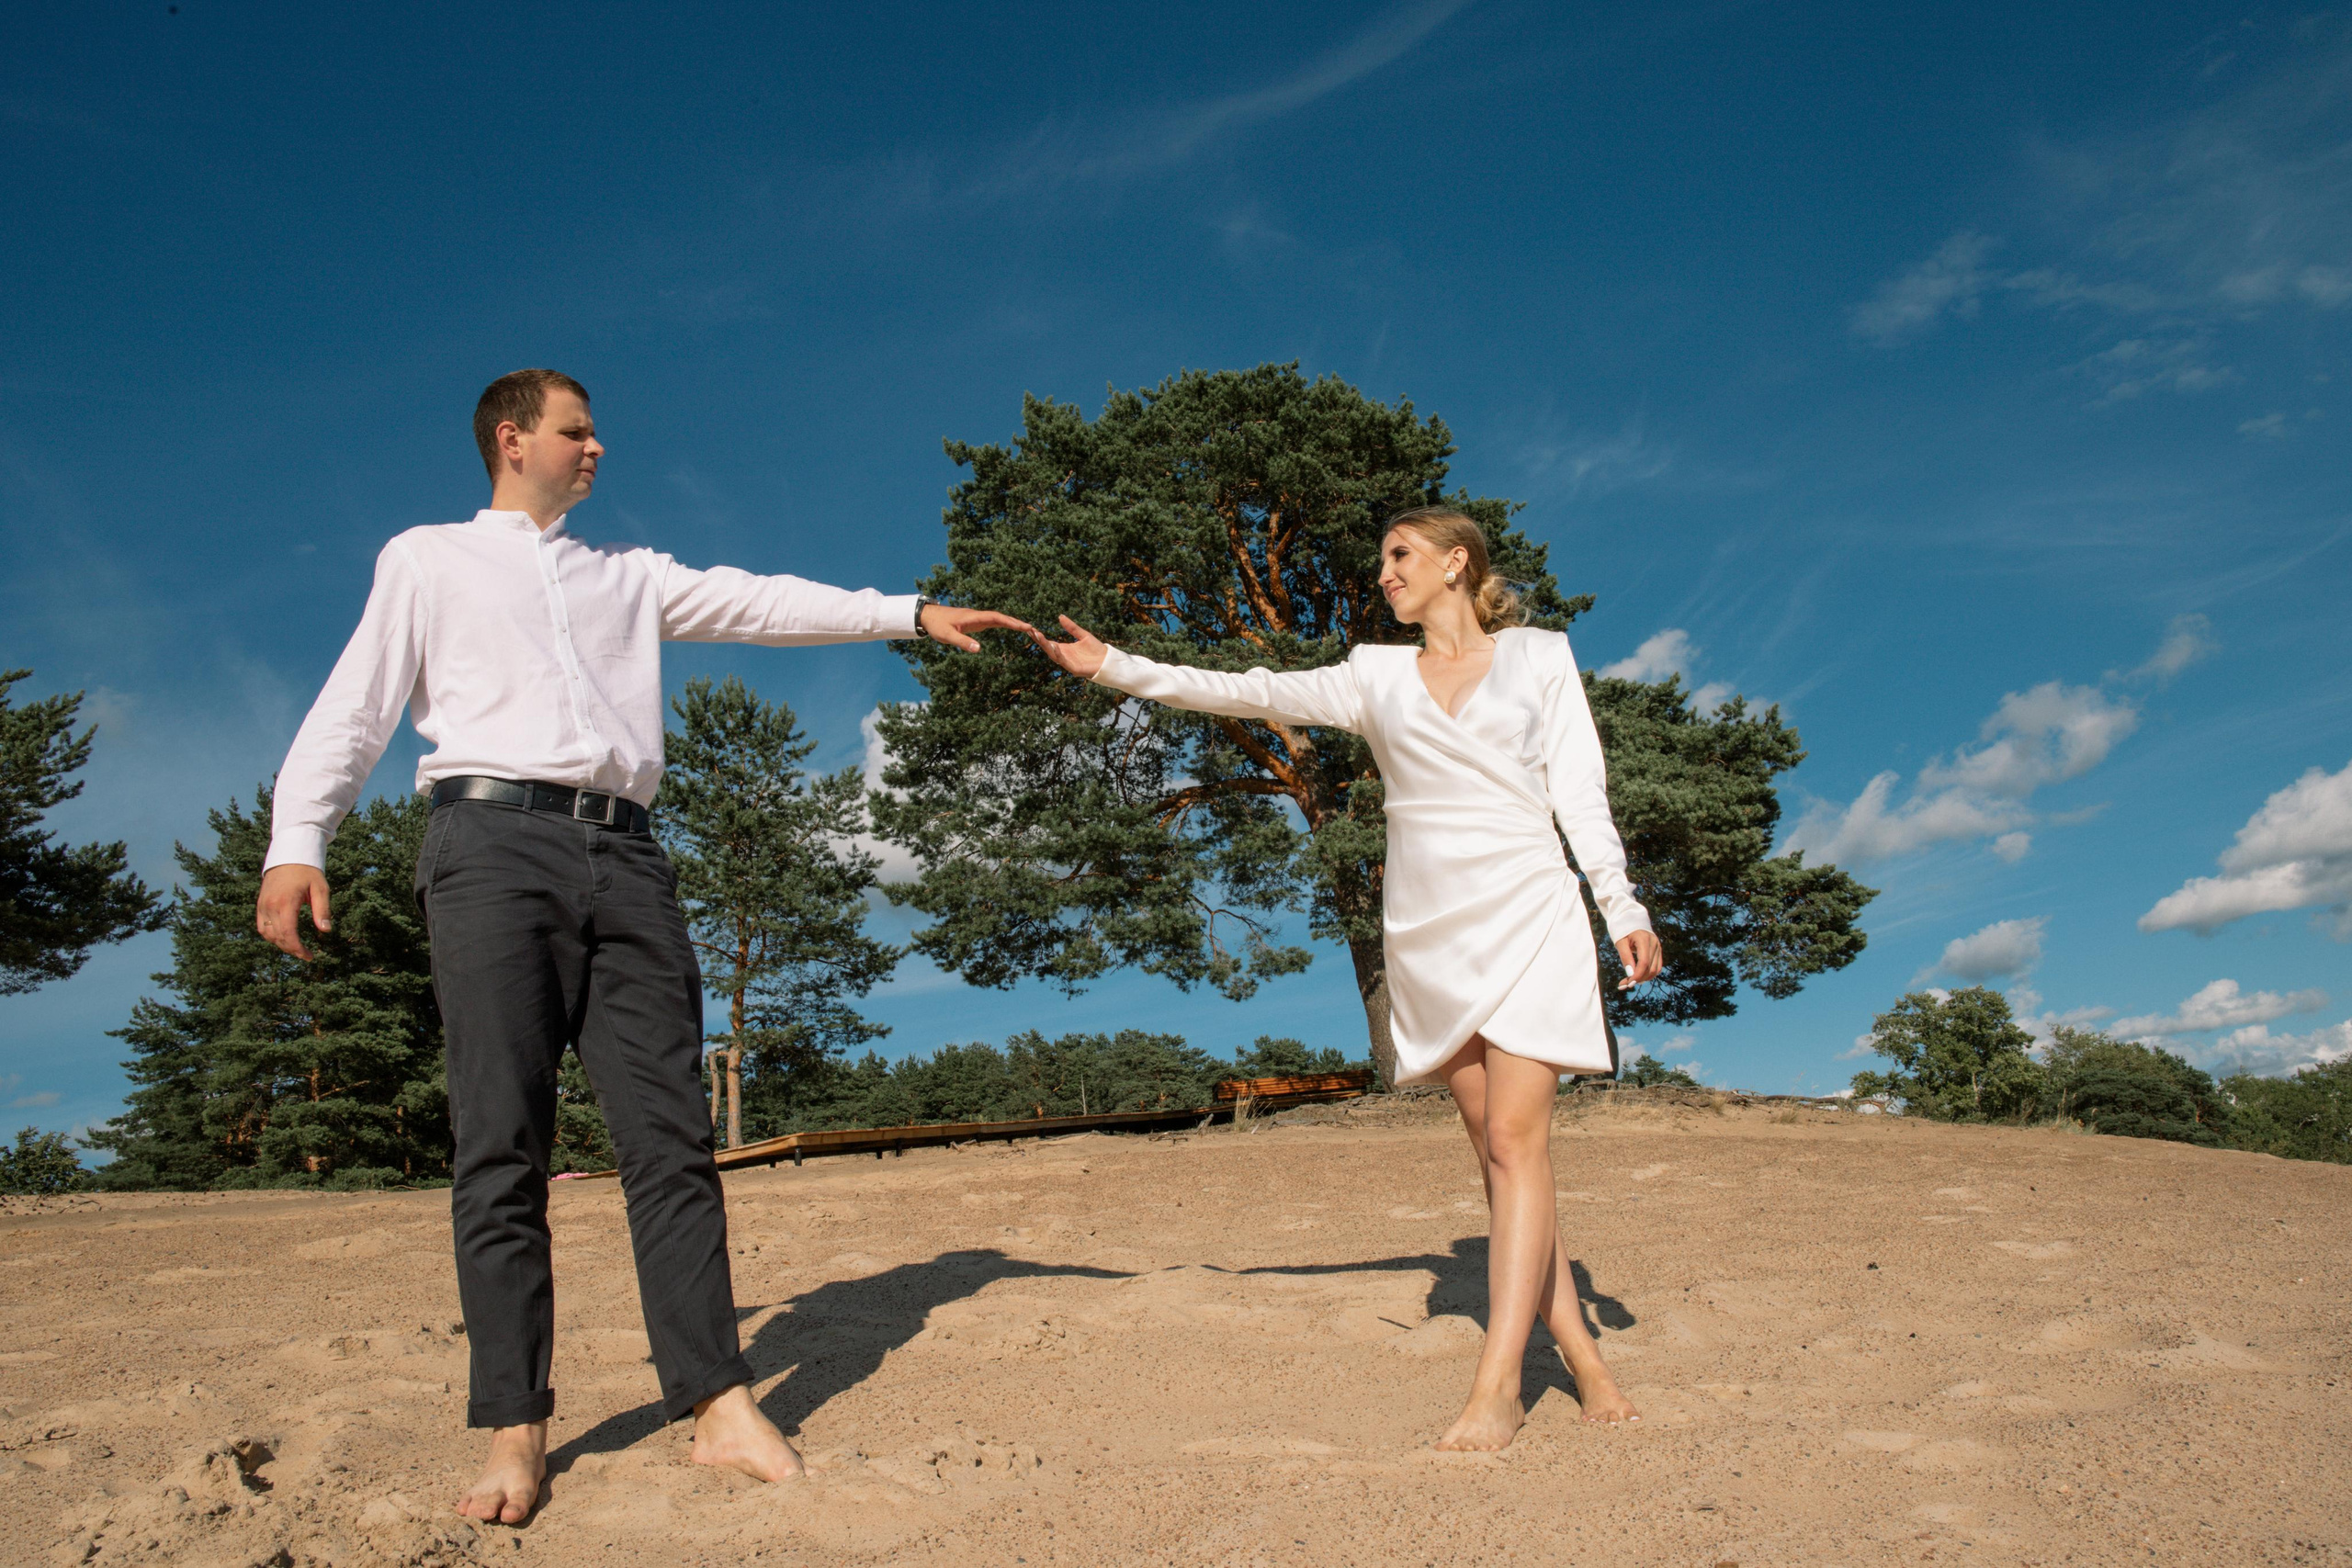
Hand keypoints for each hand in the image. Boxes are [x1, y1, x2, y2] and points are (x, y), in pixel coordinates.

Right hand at [256, 863, 332, 960]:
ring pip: (267, 934)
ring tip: (296, 947)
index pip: (288, 933)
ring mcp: (262, 905)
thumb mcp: (320, 888)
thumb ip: (322, 910)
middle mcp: (270, 905)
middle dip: (292, 949)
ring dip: (281, 944)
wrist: (289, 855)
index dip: (298, 949)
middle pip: (278, 937)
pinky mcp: (260, 904)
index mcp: (286, 902)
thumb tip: (325, 930)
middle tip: (306, 955)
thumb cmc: (308, 871)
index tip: (309, 957)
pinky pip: (261, 926)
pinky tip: (283, 938)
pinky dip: (271, 936)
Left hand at [919, 602, 1034, 651]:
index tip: (1025, 626)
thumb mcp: (947, 636)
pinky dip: (1003, 624)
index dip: (1011, 622)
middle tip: (1032, 628)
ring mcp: (976, 618)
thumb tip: (979, 649)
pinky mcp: (974, 622)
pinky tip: (1009, 627)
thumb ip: (963, 642)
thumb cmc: (937, 625)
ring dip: (1011, 622)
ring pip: (997, 619)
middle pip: (1000, 617)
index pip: (996, 618)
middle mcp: (977, 616)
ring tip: (1026, 628)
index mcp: (973, 617)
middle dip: (1016, 622)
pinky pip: (992, 622)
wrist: (927, 616)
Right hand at [1026, 615, 1107, 678]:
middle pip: (1048, 648)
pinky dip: (1058, 655)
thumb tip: (1060, 616)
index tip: (1031, 629)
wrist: (1108, 661)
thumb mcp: (1083, 635)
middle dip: (1039, 640)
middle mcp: (1064, 656)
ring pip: (1053, 655)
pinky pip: (1063, 662)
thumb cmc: (1096, 649)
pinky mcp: (1074, 669)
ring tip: (1039, 636)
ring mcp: (1068, 663)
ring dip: (1046, 646)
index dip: (1040, 636)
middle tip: (1031, 631)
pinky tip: (1054, 646)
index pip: (1048, 642)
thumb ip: (1071, 627)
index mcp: (1064, 649)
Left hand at [1614, 929, 1662, 988]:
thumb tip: (1630, 975)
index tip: (1627, 984)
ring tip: (1629, 982)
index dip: (1636, 975)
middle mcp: (1654, 943)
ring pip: (1655, 969)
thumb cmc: (1622, 930)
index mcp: (1644, 939)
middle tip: (1624, 985)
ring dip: (1643, 978)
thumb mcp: (1620, 942)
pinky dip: (1648, 973)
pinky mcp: (1658, 950)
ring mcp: (1658, 946)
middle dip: (1638, 979)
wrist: (1630, 919)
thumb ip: (1625, 957)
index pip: (1644, 962)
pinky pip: (1657, 966)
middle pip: (1650, 968)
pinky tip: (1638, 977)